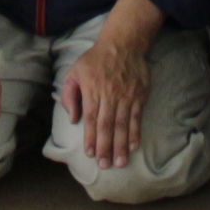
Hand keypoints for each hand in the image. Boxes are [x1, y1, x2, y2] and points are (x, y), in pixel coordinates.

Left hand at [59, 28, 153, 170]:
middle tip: (105, 166)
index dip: (90, 137)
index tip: (90, 154)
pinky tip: (133, 146)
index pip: (90, 118)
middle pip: (106, 125)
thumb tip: (73, 119)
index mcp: (92, 90)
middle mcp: (109, 94)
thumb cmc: (95, 59)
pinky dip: (135, 132)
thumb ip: (70, 95)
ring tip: (120, 162)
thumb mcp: (75, 72)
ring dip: (121, 145)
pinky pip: (137, 116)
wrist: (123, 43)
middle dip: (105, 147)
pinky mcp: (139, 94)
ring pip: (122, 124)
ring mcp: (126, 95)